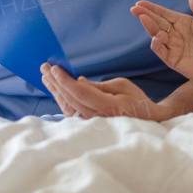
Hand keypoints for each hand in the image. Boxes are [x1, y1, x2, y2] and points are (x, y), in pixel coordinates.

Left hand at [39, 64, 174, 121]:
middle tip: (44, 67)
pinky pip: (71, 111)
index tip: (54, 69)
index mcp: (108, 107)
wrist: (147, 121)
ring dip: (56, 90)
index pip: (80, 93)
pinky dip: (61, 99)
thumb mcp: (121, 86)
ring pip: (68, 106)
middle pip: (71, 99)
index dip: (65, 81)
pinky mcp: (90, 125)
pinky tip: (54, 88)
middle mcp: (98, 118)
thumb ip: (98, 86)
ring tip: (45, 76)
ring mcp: (93, 123)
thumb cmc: (137, 101)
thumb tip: (77, 81)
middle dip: (56, 82)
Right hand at [131, 0, 192, 91]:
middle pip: (158, 22)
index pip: (165, 14)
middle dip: (146, 15)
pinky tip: (158, 36)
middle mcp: (176, 34)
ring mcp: (173, 46)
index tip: (141, 3)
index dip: (153, 8)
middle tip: (135, 9)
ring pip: (157, 35)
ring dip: (149, 27)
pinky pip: (161, 50)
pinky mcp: (172, 59)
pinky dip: (157, 43)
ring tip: (144, 18)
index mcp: (184, 23)